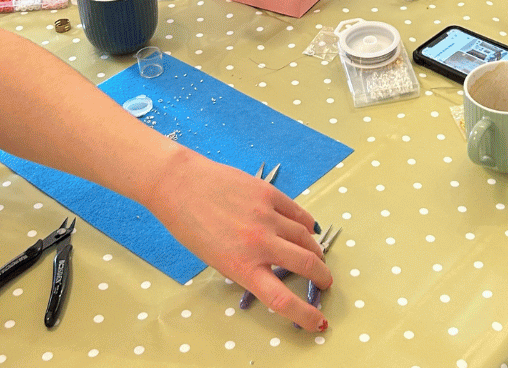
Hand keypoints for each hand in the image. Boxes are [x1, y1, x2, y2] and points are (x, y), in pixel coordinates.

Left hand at [153, 154, 330, 331]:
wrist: (183, 185)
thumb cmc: (192, 227)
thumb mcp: (217, 260)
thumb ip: (247, 266)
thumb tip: (274, 269)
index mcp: (242, 267)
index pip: (282, 299)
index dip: (305, 315)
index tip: (318, 321)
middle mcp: (259, 244)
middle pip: (305, 264)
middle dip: (322, 276)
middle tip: (325, 281)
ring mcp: (267, 216)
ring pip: (305, 236)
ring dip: (315, 249)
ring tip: (316, 254)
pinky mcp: (269, 193)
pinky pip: (298, 212)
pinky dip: (307, 223)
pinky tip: (309, 229)